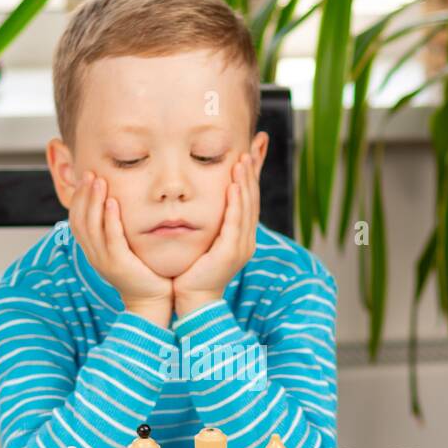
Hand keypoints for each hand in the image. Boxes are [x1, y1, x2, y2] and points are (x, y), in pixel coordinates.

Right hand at [70, 172, 172, 326]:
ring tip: (98, 181)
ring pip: (91, 227)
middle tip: (89, 173)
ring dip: (93, 201)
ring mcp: (104, 261)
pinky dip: (109, 219)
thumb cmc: (142, 273)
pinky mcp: (119, 265)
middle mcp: (94, 255)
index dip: (78, 199)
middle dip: (83, 195)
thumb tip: (115, 206)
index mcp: (92, 251)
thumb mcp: (123, 250)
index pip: (76, 221)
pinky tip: (112, 202)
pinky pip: (111, 238)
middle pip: (80, 220)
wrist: (152, 301)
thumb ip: (115, 232)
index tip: (85, 178)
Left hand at [173, 153, 258, 318]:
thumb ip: (209, 221)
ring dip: (245, 182)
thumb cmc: (193, 271)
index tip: (254, 149)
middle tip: (253, 146)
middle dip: (253, 171)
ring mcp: (241, 246)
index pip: (250, 198)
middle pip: (253, 199)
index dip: (253, 174)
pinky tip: (234, 186)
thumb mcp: (205, 240)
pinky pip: (235, 223)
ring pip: (247, 208)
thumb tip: (203, 201)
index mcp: (242, 236)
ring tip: (243, 160)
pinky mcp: (230, 253)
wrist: (192, 300)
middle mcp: (246, 239)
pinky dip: (236, 203)